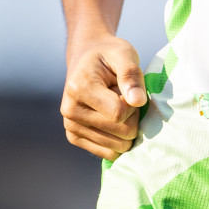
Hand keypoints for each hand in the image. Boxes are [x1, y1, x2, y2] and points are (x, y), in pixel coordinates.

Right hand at [60, 33, 147, 160]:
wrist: (86, 58)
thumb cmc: (108, 54)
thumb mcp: (124, 54)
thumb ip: (131, 75)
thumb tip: (138, 102)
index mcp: (79, 88)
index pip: (119, 113)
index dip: (133, 104)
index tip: (129, 90)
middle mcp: (70, 111)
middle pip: (120, 132)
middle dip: (132, 117)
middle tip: (124, 97)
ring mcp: (70, 127)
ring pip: (115, 147)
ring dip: (125, 128)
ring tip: (116, 106)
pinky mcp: (74, 138)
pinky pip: (107, 154)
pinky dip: (117, 140)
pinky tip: (111, 120)